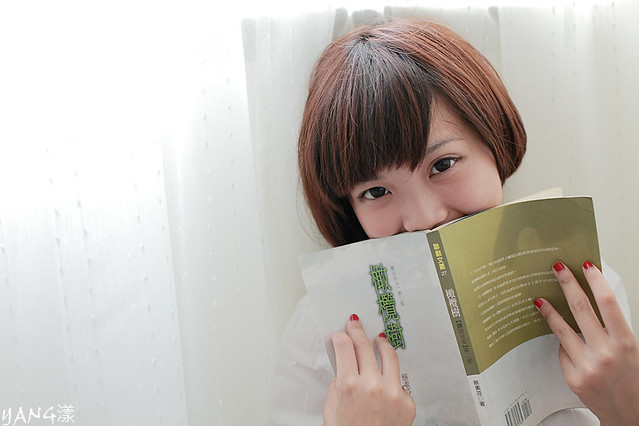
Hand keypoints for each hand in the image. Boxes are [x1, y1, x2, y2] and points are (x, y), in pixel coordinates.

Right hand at [323, 314, 415, 425]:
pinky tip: (386, 377)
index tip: (341, 334)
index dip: (341, 337)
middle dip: (358, 332)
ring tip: (379, 339)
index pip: (345, 347)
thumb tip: (345, 366)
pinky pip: (398, 380)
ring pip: (388, 356)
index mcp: (348, 385)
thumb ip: (338, 383)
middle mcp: (372, 386)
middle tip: (356, 325)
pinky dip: (391, 377)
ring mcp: (392, 393)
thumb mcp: (332, 407)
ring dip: (381, 344)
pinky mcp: (407, 402)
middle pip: (364, 346)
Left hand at [534, 261, 638, 424]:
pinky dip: (564, 346)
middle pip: (580, 308)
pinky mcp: (573, 377)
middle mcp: (605, 352)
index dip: (595, 280)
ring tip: (539, 299)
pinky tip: (567, 345)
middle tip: (556, 268)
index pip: (608, 302)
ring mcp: (587, 366)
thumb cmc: (633, 378)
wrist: (632, 415)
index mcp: (625, 342)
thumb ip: (613, 328)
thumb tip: (592, 298)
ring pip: (561, 329)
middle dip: (567, 284)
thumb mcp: (631, 348)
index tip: (585, 265)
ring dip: (549, 311)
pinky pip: (562, 352)